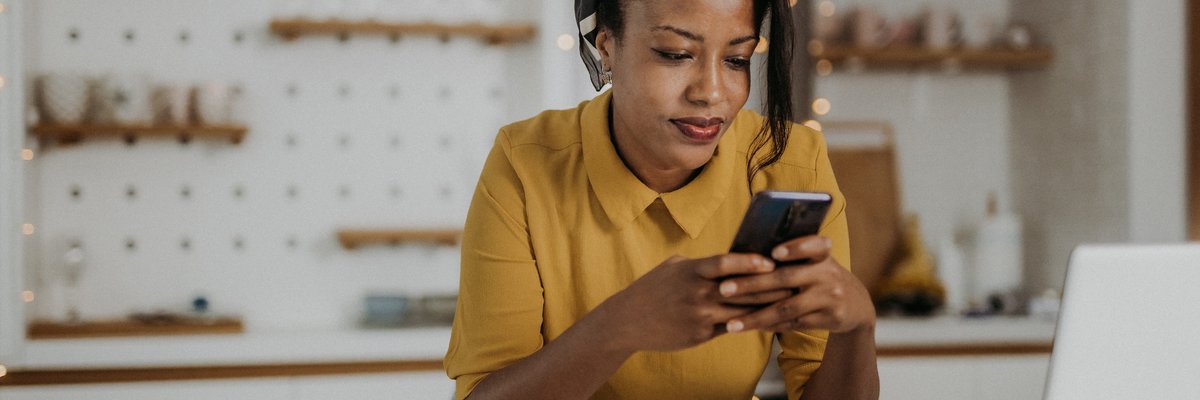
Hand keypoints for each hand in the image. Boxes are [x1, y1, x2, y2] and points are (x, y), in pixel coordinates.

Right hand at [596, 253, 777, 352]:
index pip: (724, 263)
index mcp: (690, 271)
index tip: (770, 262)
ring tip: (788, 302)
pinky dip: (750, 323)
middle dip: (769, 286)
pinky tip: (766, 320)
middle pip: (741, 289)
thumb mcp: (672, 267)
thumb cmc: (652, 289)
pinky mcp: (701, 335)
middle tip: (795, 281)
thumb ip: (700, 263)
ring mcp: (699, 316)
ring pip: (741, 311)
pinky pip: (731, 327)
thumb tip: (728, 258)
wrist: (628, 321)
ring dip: (766, 307)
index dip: (749, 262)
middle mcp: (696, 294)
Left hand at [716, 236, 874, 332]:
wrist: (856, 304)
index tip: (775, 252)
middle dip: (752, 284)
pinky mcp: (829, 319)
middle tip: (724, 289)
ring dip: (756, 317)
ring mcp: (830, 297)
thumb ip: (791, 258)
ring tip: (731, 324)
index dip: (796, 248)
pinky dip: (770, 326)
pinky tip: (750, 328)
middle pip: (785, 278)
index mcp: (822, 254)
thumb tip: (744, 259)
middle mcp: (828, 274)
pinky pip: (793, 324)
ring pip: (786, 308)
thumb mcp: (815, 262)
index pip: (813, 245)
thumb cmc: (820, 276)